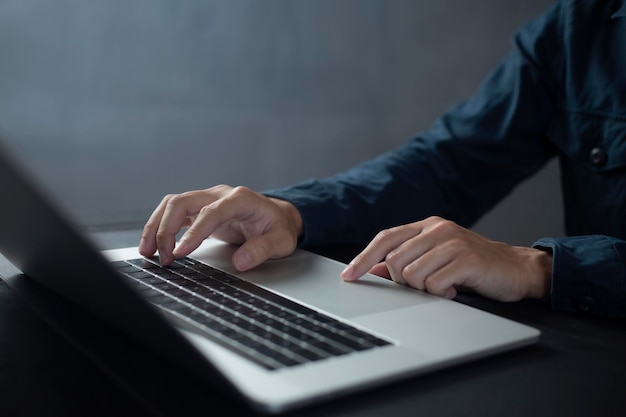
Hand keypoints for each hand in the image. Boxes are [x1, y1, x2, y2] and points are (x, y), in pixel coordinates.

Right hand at [138, 185, 302, 268]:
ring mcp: (208, 199)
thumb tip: (240, 262)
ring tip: (148, 252)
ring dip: (157, 225)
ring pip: (173, 204)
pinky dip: (160, 226)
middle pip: (183, 202)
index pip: (211, 212)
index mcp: (240, 199)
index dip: (194, 232)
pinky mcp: (200, 209)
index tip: (180, 252)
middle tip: (162, 257)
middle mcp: (220, 195)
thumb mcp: (281, 241)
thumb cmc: (278, 227)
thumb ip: (262, 250)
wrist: (278, 217)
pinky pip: (174, 212)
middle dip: (166, 228)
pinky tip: (153, 245)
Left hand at [340, 216, 551, 300]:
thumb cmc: (472, 265)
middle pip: (394, 261)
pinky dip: (441, 293)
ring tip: (444, 285)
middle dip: (403, 281)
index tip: (348, 276)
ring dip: (424, 289)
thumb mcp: (436, 258)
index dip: (363, 258)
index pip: (385, 238)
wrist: (516, 268)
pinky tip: (455, 289)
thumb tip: (373, 268)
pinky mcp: (466, 259)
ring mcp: (453, 242)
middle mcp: (438, 229)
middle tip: (427, 284)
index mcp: (427, 226)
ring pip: (411, 274)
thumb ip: (406, 260)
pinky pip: (434, 284)